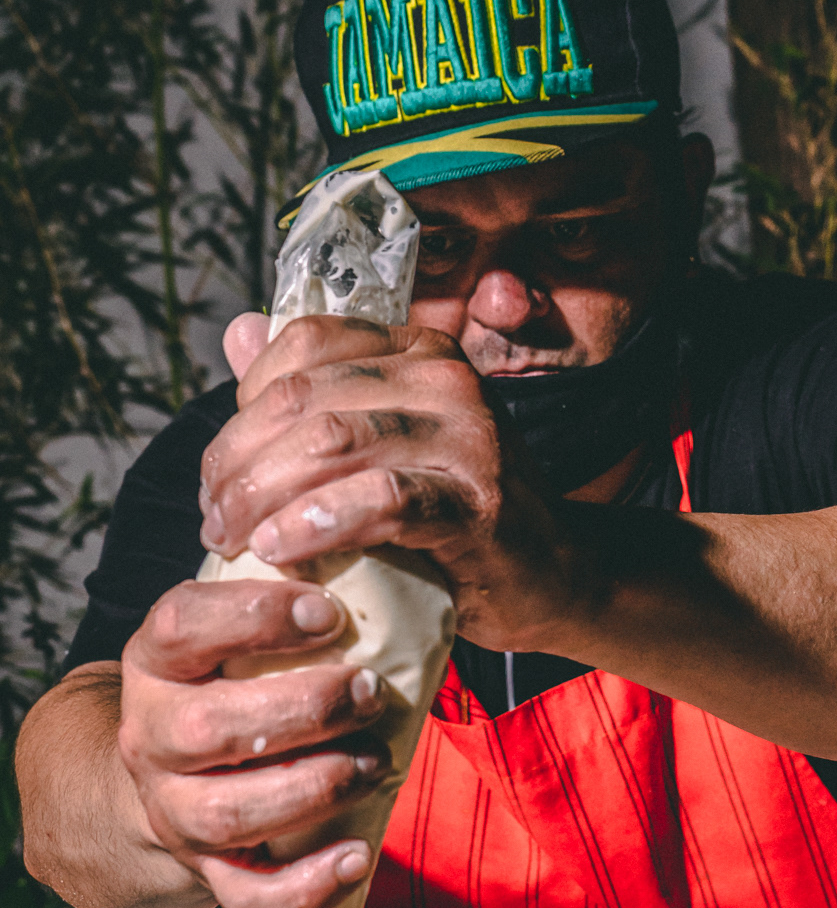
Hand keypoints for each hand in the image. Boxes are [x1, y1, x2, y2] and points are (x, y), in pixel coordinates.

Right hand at [118, 575, 394, 907]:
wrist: (171, 775)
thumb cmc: (230, 685)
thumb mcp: (233, 633)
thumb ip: (277, 598)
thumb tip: (363, 534)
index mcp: (156, 662)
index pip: (182, 626)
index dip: (254, 618)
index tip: (327, 610)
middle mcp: (150, 736)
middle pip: (207, 728)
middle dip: (303, 709)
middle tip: (368, 690)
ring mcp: (173, 809)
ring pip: (227, 814)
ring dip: (313, 788)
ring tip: (375, 763)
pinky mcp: (208, 870)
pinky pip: (249, 897)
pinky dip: (308, 885)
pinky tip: (358, 855)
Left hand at [204, 312, 577, 652]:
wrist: (549, 579)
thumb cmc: (456, 516)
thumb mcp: (382, 443)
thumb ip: (312, 390)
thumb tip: (236, 329)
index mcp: (418, 351)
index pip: (301, 347)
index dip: (239, 409)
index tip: (219, 476)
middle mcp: (445, 378)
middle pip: (302, 399)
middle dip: (236, 463)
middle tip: (214, 520)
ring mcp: (467, 435)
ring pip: (330, 442)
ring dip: (262, 496)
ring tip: (234, 540)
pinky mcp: (476, 502)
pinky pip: (380, 500)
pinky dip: (318, 524)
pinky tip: (279, 551)